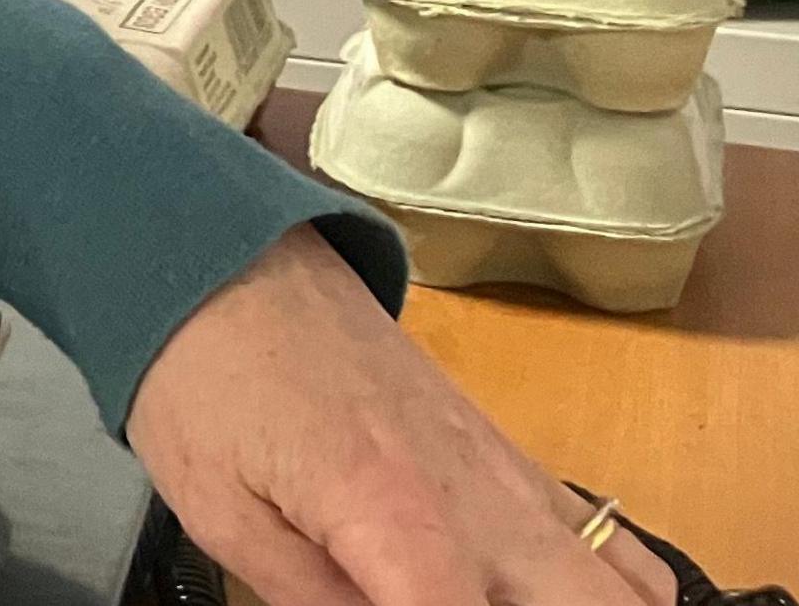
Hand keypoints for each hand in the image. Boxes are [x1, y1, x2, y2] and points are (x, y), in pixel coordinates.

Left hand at [131, 225, 673, 605]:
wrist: (228, 261)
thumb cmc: (206, 381)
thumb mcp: (225, 517)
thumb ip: (313, 600)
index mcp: (399, 519)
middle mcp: (484, 501)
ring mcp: (512, 474)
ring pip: (628, 585)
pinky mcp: (514, 456)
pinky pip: (607, 538)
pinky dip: (606, 587)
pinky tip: (543, 599)